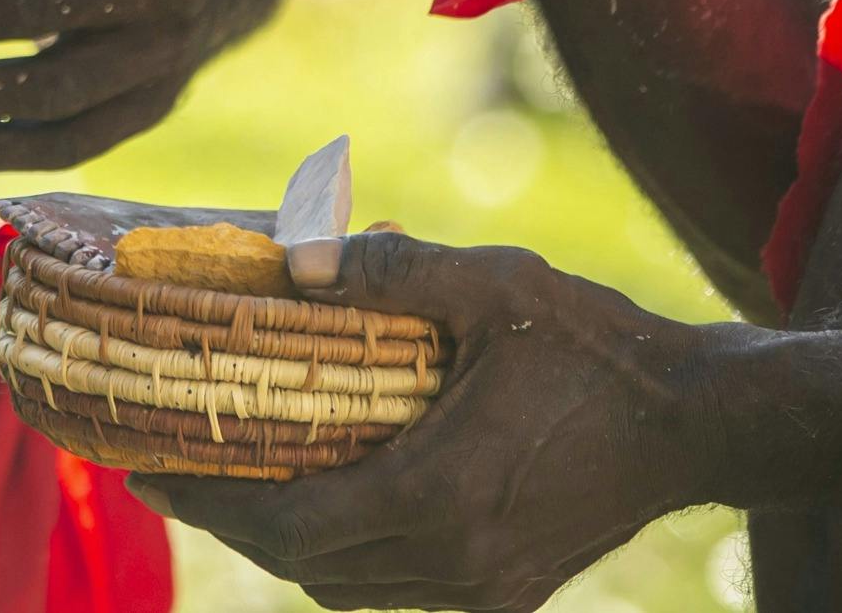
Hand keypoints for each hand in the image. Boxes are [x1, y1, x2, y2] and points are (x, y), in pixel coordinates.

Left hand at [138, 232, 714, 611]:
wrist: (697, 421)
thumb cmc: (595, 345)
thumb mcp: (493, 284)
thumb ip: (391, 269)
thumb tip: (293, 261)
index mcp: (437, 495)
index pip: (288, 524)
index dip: (208, 500)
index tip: (144, 466)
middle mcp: (453, 562)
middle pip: (304, 565)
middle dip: (230, 521)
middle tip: (169, 467)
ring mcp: (483, 588)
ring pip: (346, 588)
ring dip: (284, 543)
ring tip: (233, 484)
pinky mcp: (508, 593)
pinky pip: (394, 589)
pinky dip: (344, 555)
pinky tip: (324, 502)